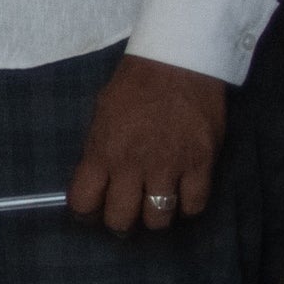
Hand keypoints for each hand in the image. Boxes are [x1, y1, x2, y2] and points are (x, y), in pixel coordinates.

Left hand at [68, 54, 227, 233]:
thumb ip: (99, 150)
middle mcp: (132, 166)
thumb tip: (97, 178)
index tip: (93, 206)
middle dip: (120, 222)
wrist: (177, 62)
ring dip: (154, 218)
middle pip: (121, 220)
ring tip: (155, 206)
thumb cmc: (134, 85)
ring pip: (158, 219)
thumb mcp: (102, 115)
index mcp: (102, 153)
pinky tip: (183, 198)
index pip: (84, 202)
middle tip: (126, 211)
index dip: (87, 210)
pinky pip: (194, 205)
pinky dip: (187, 207)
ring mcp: (168, 167)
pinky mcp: (200, 164)